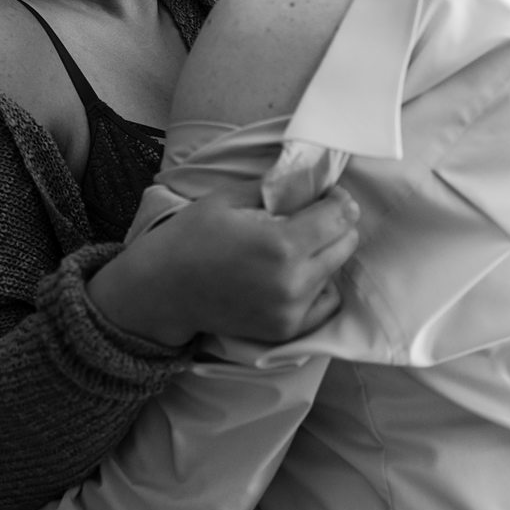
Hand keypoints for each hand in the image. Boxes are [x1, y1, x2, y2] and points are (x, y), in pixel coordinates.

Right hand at [88, 182, 359, 348]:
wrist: (164, 290)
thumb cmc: (192, 236)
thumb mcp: (230, 197)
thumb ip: (277, 187)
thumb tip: (313, 180)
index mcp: (282, 244)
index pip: (340, 215)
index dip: (337, 199)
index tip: (326, 194)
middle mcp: (294, 282)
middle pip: (346, 243)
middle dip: (336, 224)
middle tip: (313, 217)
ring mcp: (292, 311)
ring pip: (337, 272)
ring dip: (325, 254)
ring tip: (296, 246)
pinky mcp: (287, 329)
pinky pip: (326, 303)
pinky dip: (320, 285)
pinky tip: (295, 274)